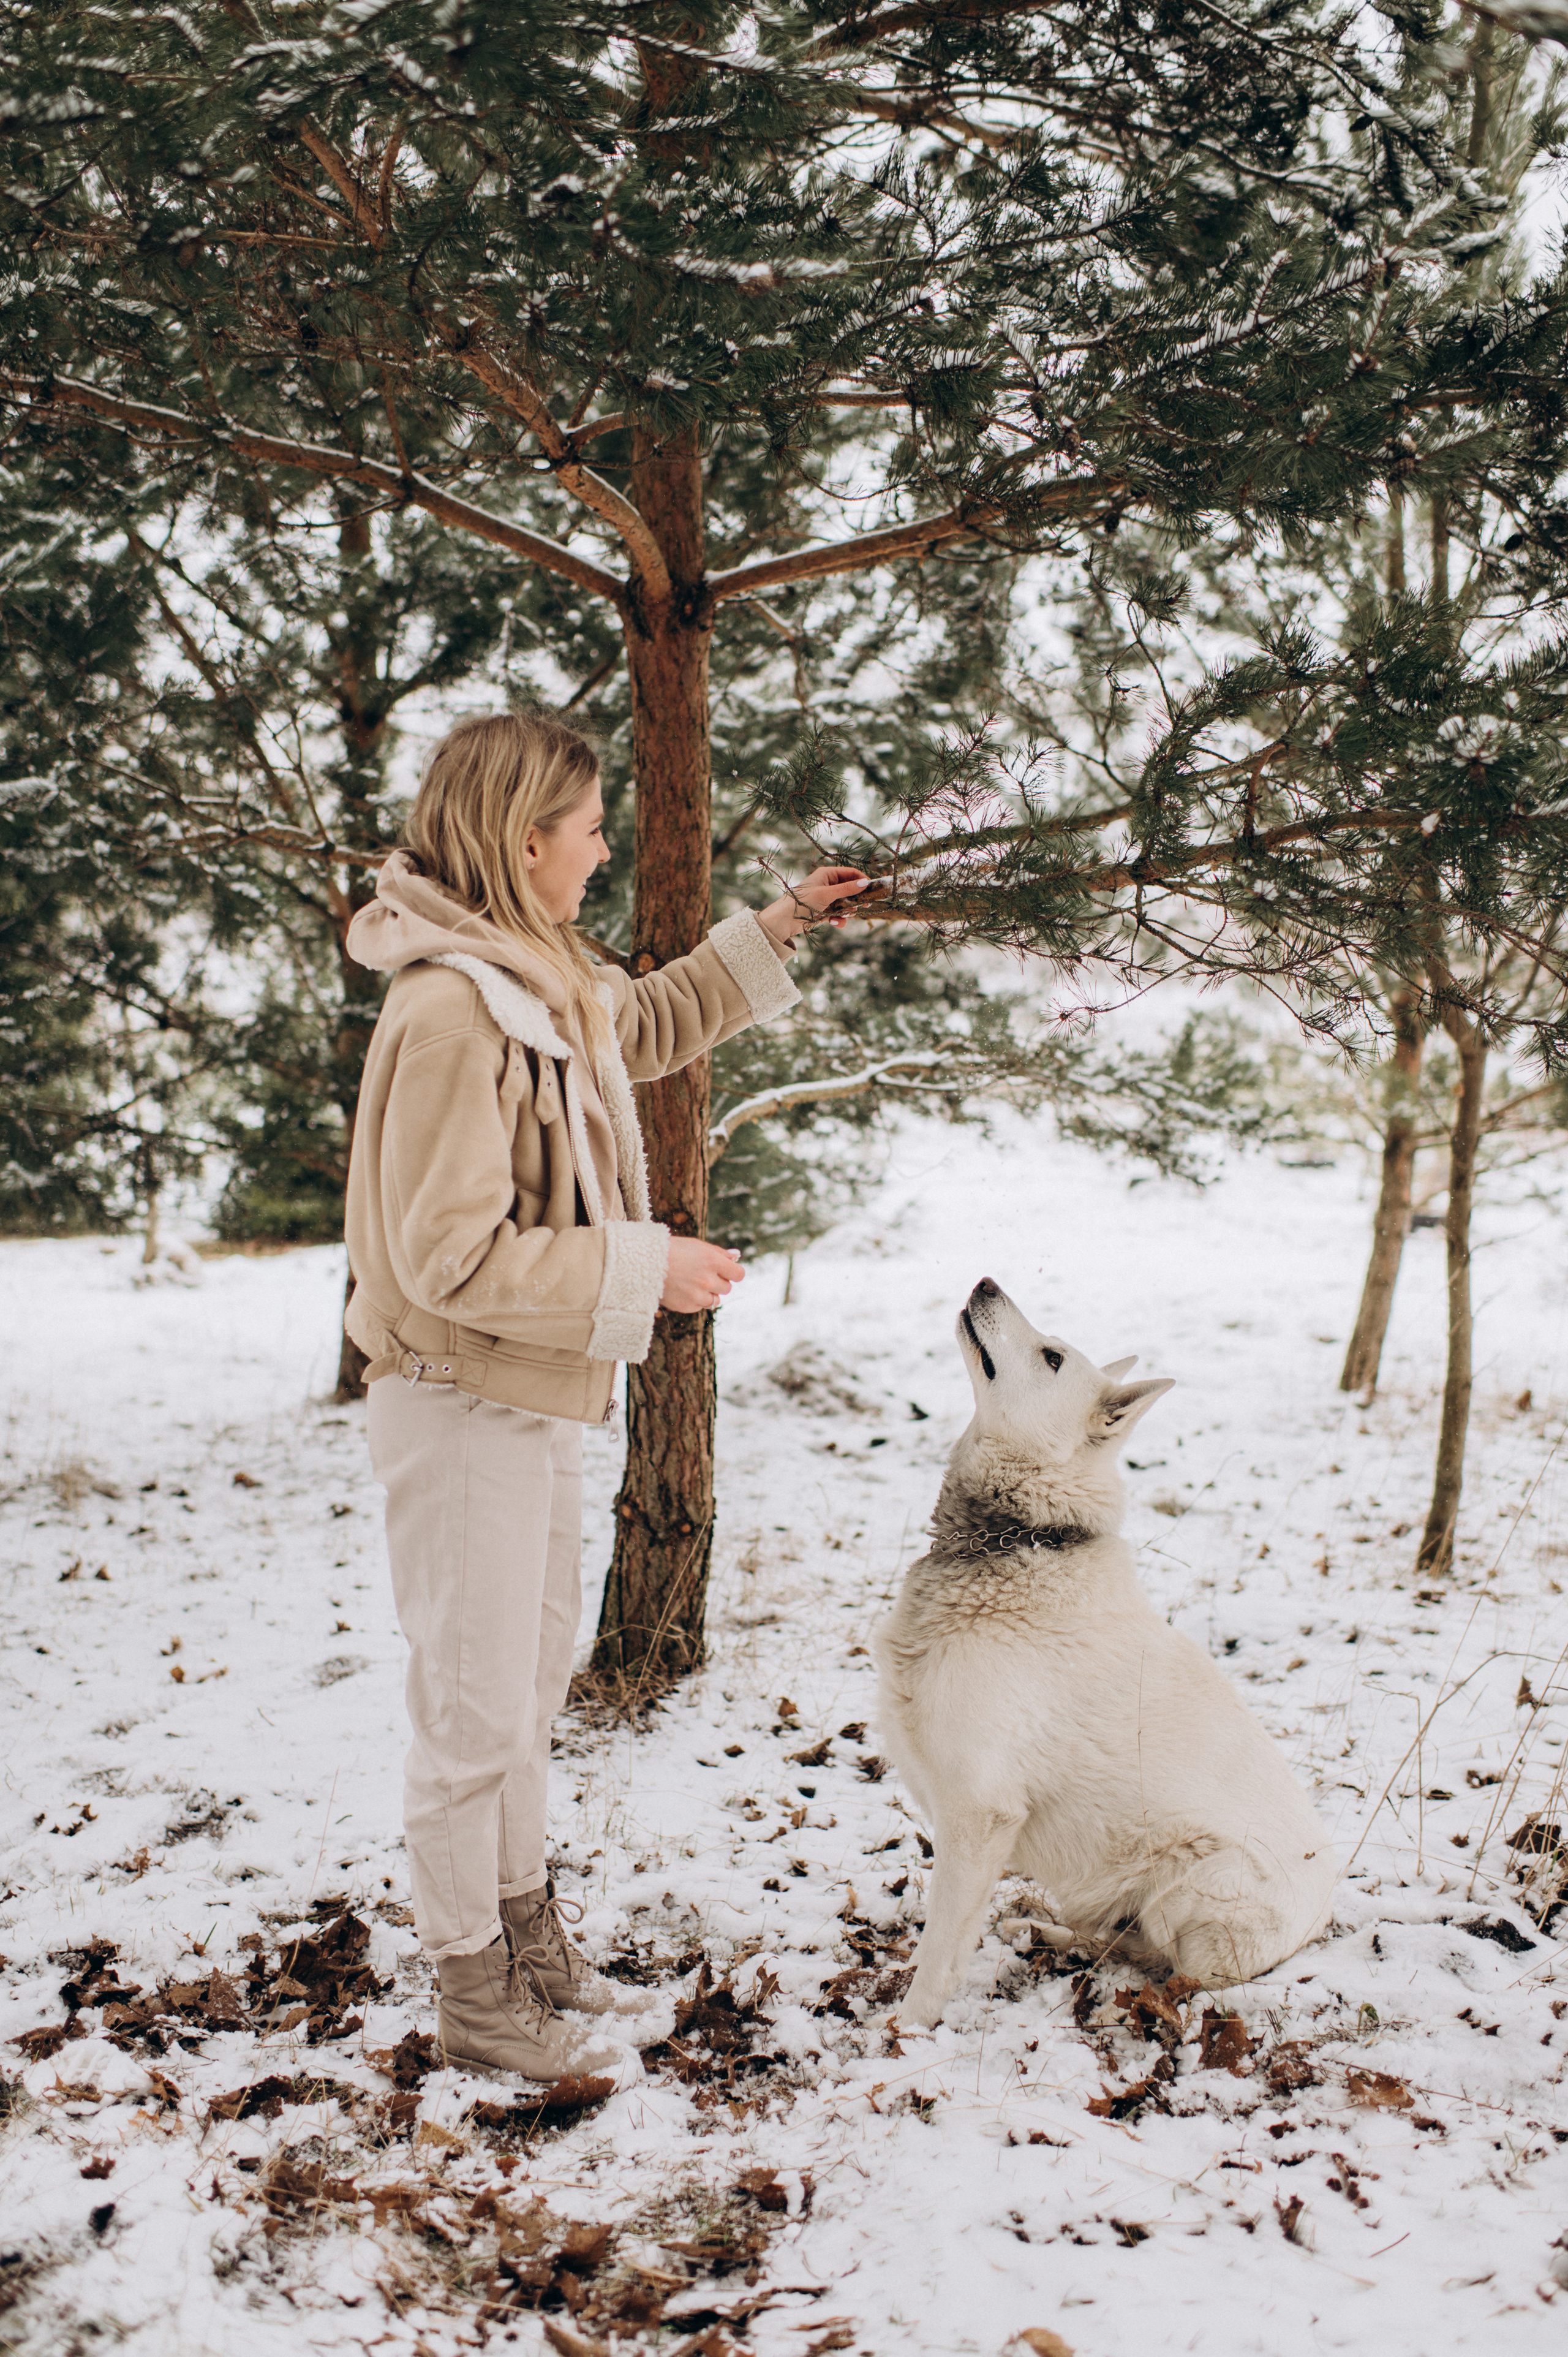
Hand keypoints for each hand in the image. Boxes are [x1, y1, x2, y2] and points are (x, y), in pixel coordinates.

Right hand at [661, 1238, 744, 1313]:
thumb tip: (737, 1255)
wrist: (643, 1263)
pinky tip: (682, 1289)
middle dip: (718, 1282)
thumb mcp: (696, 1245)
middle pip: (727, 1288)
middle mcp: (707, 1280)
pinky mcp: (687, 1306)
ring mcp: (697, 1295)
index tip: (726, 1271)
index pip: (739, 1274)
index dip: (733, 1272)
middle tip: (701, 1274)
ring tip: (690, 1282)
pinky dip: (695, 1300)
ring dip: (708, 1293)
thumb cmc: (671, 1250)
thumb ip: (719, 1252)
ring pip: (715, 1300)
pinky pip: (700, 1306)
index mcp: (712, 1261)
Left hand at [757, 865, 871, 947]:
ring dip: (847, 911)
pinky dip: (838, 919)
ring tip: (845, 916)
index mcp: (826, 874)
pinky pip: (837, 914)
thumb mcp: (827, 894)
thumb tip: (865, 883)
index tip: (871, 890)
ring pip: (845, 903)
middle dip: (855, 899)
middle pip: (849, 889)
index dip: (861, 880)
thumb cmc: (803, 902)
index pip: (850, 873)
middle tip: (863, 906)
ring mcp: (825, 898)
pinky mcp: (823, 911)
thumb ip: (846, 889)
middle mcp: (826, 884)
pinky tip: (834, 923)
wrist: (784, 920)